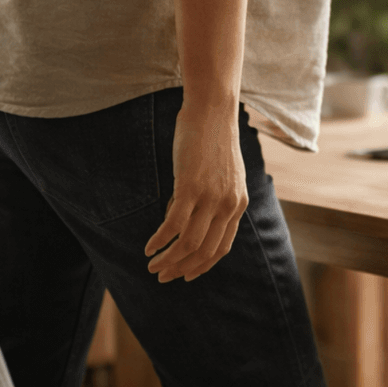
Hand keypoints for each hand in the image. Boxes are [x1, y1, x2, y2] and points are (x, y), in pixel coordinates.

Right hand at [144, 103, 247, 282]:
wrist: (213, 110)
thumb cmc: (214, 139)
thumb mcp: (223, 174)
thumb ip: (214, 198)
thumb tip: (189, 217)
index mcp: (238, 204)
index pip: (221, 248)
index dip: (202, 266)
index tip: (185, 275)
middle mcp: (228, 205)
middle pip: (203, 251)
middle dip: (181, 268)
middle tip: (162, 276)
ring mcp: (210, 197)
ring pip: (188, 243)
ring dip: (168, 259)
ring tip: (152, 265)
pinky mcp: (190, 187)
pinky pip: (173, 224)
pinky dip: (160, 240)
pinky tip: (149, 246)